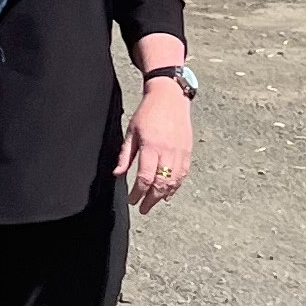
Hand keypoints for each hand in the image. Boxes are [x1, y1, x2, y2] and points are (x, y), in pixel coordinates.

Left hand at [115, 83, 191, 212]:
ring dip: (163, 195)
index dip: (138, 193)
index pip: (145, 177)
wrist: (170, 97)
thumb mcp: (132, 131)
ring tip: (154, 203)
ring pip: (174, 181)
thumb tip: (117, 174)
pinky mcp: (188, 151)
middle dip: (151, 199)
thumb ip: (125, 155)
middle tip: (143, 208)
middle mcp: (168, 151)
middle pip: (161, 183)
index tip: (132, 200)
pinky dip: (176, 186)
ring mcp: (180, 152)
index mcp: (151, 146)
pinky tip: (168, 193)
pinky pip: (183, 174)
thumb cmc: (147, 112)